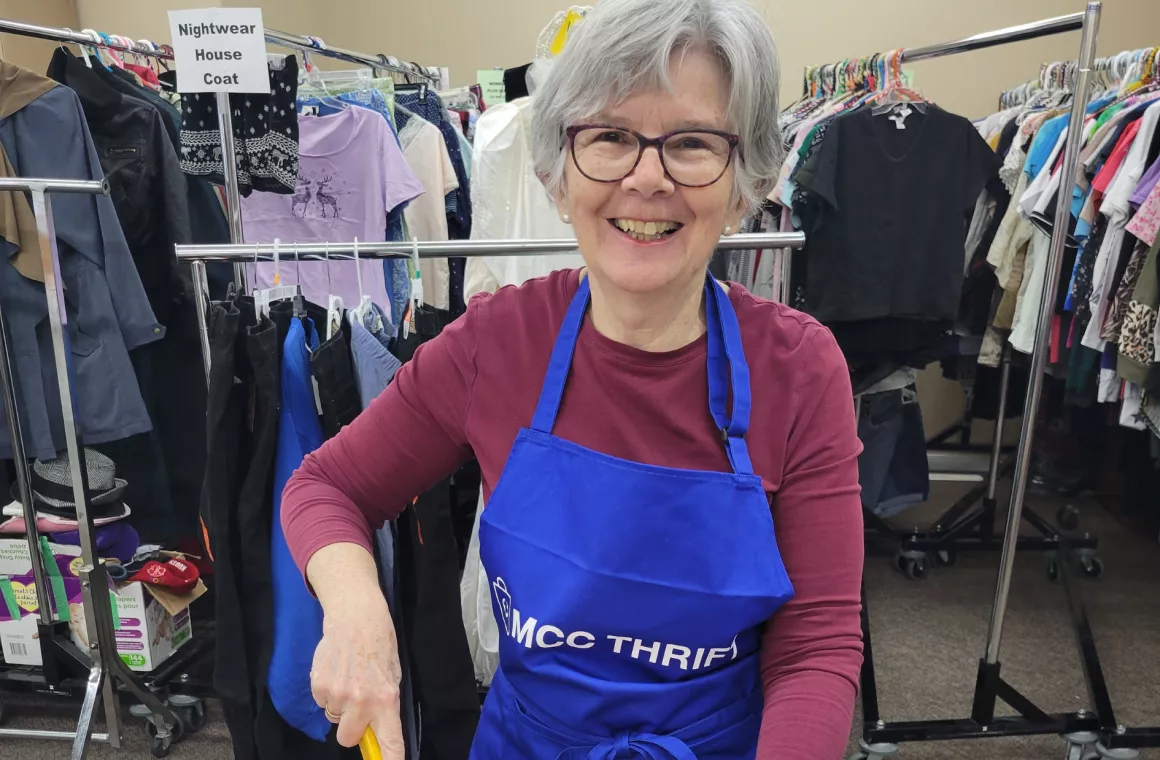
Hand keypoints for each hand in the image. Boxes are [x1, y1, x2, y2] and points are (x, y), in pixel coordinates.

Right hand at [310, 594, 404, 756]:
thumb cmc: (379, 644)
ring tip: (349, 677)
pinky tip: (337, 671)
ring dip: (340, 704)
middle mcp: (362, 701)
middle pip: (348, 739)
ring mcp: (338, 694)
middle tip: (356, 707)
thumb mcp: (392, 675)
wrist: (356, 617)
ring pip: (334, 717)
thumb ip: (386, 705)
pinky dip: (327, 692)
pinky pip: (322, 702)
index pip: (390, 740)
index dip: (389, 759)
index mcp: (386, 699)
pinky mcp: (319, 685)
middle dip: (351, 728)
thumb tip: (378, 731)